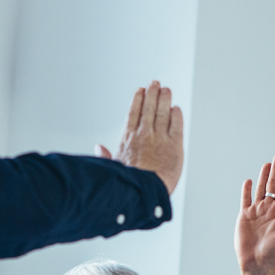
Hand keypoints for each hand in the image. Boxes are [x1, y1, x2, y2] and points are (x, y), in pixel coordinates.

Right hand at [100, 80, 183, 194]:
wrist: (144, 191)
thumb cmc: (127, 183)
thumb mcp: (113, 167)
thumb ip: (106, 155)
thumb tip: (98, 148)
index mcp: (127, 138)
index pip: (133, 113)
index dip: (137, 100)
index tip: (139, 91)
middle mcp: (143, 134)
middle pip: (148, 108)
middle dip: (152, 93)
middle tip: (155, 83)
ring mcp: (160, 138)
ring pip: (162, 112)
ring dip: (164, 99)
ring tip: (166, 90)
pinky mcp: (175, 145)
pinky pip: (176, 125)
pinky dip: (176, 115)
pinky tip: (176, 109)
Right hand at [235, 154, 274, 274]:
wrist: (256, 264)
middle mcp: (269, 210)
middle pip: (273, 185)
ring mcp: (256, 213)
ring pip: (260, 190)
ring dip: (264, 177)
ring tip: (267, 164)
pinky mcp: (244, 217)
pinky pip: (245, 200)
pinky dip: (247, 190)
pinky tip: (249, 181)